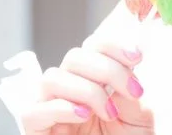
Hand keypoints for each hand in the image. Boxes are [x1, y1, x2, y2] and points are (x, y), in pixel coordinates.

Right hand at [18, 33, 152, 134]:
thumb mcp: (137, 115)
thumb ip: (128, 90)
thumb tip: (127, 63)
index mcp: (92, 79)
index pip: (93, 46)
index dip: (113, 45)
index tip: (138, 57)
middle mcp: (68, 89)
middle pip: (74, 56)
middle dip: (108, 69)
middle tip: (133, 91)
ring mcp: (49, 108)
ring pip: (52, 77)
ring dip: (86, 90)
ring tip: (108, 113)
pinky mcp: (34, 130)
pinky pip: (34, 110)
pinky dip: (61, 108)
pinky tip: (84, 116)